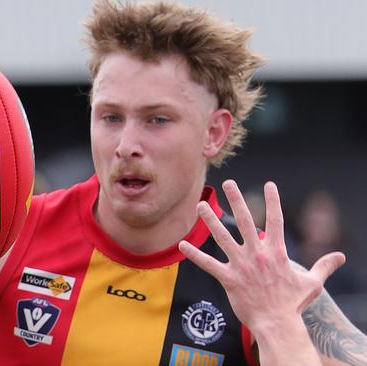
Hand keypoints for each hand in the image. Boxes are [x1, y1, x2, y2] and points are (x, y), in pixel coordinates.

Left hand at [178, 180, 344, 330]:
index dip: (273, 201)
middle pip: (246, 221)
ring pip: (223, 237)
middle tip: (228, 183)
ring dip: (211, 220)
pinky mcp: (228, 279)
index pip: (276, 220)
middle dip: (236, 200)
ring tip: (201, 205)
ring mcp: (241, 265)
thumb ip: (323, 266)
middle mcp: (257, 254)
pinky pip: (208, 264)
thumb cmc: (293, 304)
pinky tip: (181, 245)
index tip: (270, 184)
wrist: (278, 323)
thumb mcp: (312, 282)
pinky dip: (194, 254)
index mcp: (276, 252)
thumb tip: (340, 257)